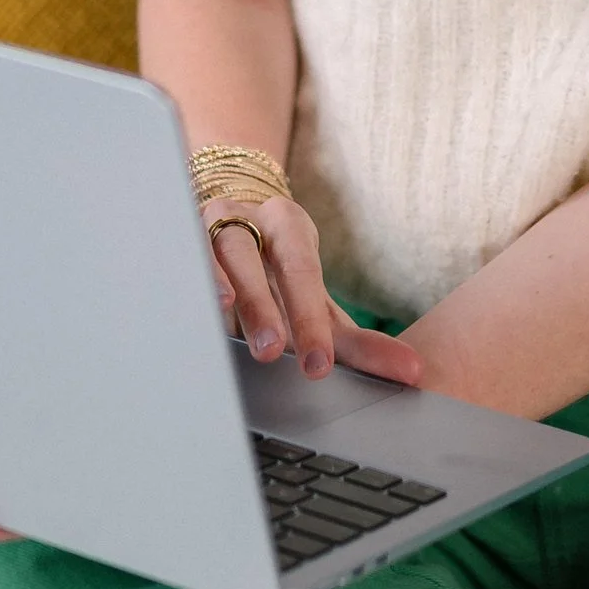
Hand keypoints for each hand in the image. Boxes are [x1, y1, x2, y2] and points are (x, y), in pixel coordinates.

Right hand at [201, 188, 423, 389]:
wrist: (228, 215)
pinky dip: (188, 277)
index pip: (303, 272)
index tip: (318, 364)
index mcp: (289, 227)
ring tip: (227, 325)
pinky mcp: (176, 235)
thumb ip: (357, 340)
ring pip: (215, 251)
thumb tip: (412, 373)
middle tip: (274, 353)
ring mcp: (207, 224)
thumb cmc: (277, 273)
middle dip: (266, 306)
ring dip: (223, 290)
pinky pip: (179, 253)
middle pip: (258, 258)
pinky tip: (191, 305)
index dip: (310, 320)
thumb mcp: (316, 302)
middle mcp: (248, 219)